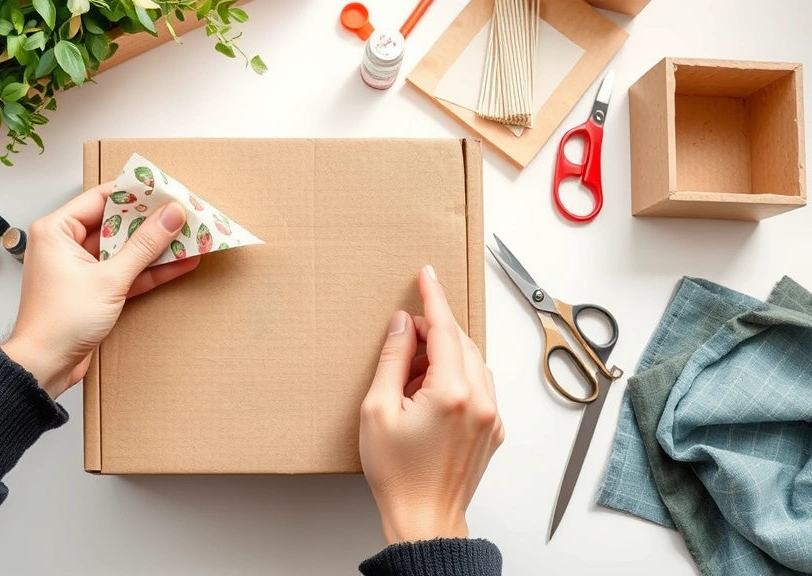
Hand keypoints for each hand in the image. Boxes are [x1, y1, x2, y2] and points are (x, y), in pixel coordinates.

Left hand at [1, 181, 199, 398]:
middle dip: (151, 221)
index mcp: (56, 230)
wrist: (44, 366)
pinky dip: (149, 270)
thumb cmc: (59, 322)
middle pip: (116, 222)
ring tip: (188, 237)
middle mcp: (65, 245)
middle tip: (181, 213)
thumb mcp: (110, 279)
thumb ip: (144, 246)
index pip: (101, 197)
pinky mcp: (94, 290)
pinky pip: (126, 272)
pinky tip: (179, 263)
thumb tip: (170, 217)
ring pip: (124, 249)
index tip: (165, 190)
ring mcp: (81, 268)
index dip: (136, 193)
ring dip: (155, 247)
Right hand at [359, 265, 503, 544]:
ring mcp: (491, 416)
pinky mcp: (494, 430)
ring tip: (412, 379)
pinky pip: (479, 386)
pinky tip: (430, 396)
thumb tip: (403, 325)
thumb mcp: (378, 409)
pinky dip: (457, 378)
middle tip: (403, 340)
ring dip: (445, 356)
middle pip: (460, 343)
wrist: (424, 518)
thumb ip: (393, 359)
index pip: (445, 329)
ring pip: (472, 363)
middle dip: (433, 332)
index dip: (433, 297)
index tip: (427, 275)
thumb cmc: (398, 474)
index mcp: (452, 392)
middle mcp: (480, 401)